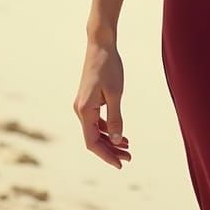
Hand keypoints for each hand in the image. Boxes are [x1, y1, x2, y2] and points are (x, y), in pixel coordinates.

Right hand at [73, 38, 131, 168]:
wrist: (101, 45)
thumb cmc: (109, 66)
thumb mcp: (115, 93)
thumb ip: (115, 118)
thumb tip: (116, 140)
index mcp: (84, 110)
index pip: (92, 142)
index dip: (106, 155)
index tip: (120, 164)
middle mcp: (80, 110)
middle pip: (93, 139)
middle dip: (110, 150)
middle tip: (129, 158)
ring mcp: (83, 104)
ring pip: (95, 130)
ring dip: (110, 140)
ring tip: (127, 147)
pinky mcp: (88, 99)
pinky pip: (96, 120)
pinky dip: (107, 128)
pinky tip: (119, 133)